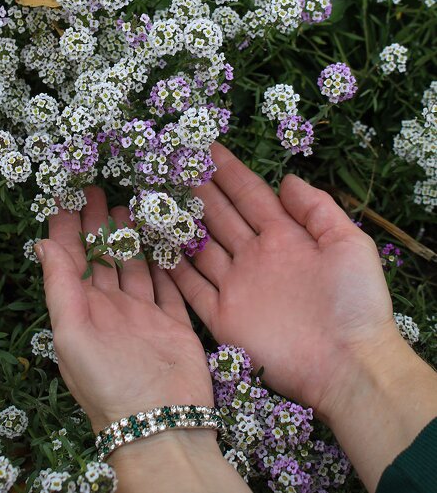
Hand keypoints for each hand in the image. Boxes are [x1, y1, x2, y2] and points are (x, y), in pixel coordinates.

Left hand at [36, 187, 213, 433]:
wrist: (162, 425)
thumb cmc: (109, 383)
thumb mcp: (72, 334)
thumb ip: (60, 288)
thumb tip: (41, 243)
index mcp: (83, 310)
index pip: (70, 259)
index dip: (67, 227)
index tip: (65, 193)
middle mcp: (111, 309)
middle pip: (103, 256)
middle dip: (98, 223)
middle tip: (98, 188)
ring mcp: (143, 316)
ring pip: (135, 266)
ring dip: (129, 237)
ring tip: (128, 205)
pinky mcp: (173, 323)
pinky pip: (168, 285)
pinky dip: (165, 262)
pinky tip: (163, 240)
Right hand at [169, 142, 397, 421]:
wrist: (349, 365)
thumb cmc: (354, 301)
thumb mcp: (348, 243)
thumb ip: (316, 208)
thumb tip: (286, 178)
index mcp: (285, 237)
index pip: (251, 196)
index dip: (230, 172)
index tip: (207, 148)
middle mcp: (256, 258)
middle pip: (222, 217)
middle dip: (199, 191)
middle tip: (174, 165)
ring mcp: (238, 287)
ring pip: (202, 248)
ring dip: (182, 225)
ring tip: (158, 200)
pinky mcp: (224, 319)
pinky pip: (193, 289)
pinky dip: (176, 270)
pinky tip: (159, 248)